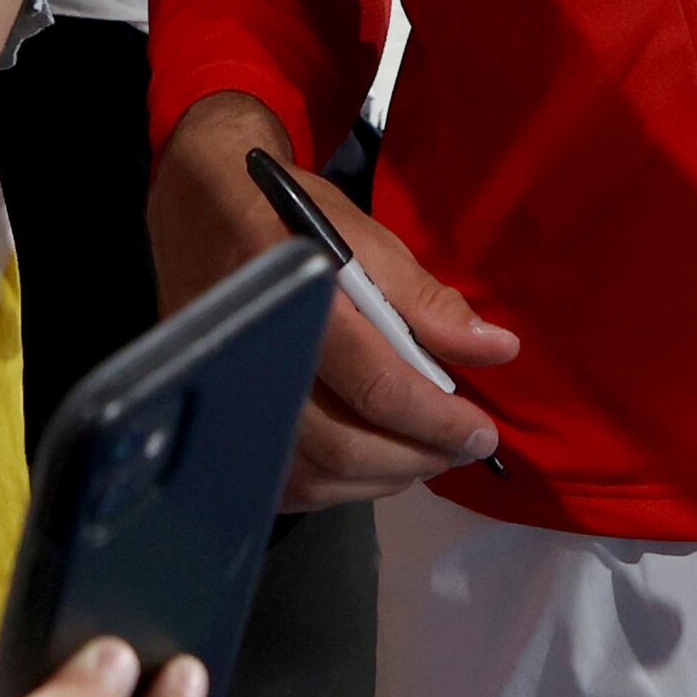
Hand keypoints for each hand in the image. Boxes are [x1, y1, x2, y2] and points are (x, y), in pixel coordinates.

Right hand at [148, 97, 515, 508]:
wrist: (201, 211)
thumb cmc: (288, 216)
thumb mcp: (363, 236)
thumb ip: (426, 302)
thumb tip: (496, 350)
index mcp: (297, 299)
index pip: (374, 384)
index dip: (436, 419)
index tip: (480, 433)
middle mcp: (257, 354)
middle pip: (343, 443)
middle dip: (415, 458)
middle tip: (459, 452)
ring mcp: (230, 393)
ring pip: (313, 474)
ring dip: (381, 478)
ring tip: (422, 455)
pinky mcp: (219, 418)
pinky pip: (282, 482)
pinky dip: (335, 486)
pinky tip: (369, 464)